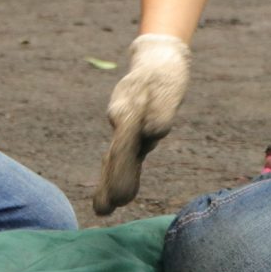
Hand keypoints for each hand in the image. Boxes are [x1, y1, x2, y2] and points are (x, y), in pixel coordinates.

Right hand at [94, 34, 190, 214]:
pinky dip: (116, 173)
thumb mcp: (168, 89)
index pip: (123, 147)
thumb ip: (161, 111)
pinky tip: (116, 194)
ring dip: (109, 183)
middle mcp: (120, 122)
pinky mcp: (131, 131)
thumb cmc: (165, 75)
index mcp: (127, 113)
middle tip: (102, 211)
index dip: (122, 172)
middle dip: (109, 184)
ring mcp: (124, 127)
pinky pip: (122, 155)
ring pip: (115, 158)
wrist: (157, 59)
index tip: (121, 196)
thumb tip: (154, 133)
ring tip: (102, 210)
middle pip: (114, 157)